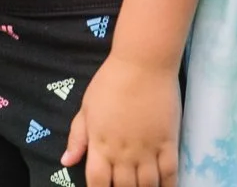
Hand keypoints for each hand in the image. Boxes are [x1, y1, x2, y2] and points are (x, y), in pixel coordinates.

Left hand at [64, 53, 180, 186]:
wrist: (143, 62)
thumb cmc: (111, 81)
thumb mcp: (86, 107)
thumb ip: (77, 137)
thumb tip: (66, 162)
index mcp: (100, 145)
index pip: (97, 183)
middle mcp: (123, 153)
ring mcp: (147, 149)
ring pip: (147, 186)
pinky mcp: (168, 142)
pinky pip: (170, 173)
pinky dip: (169, 186)